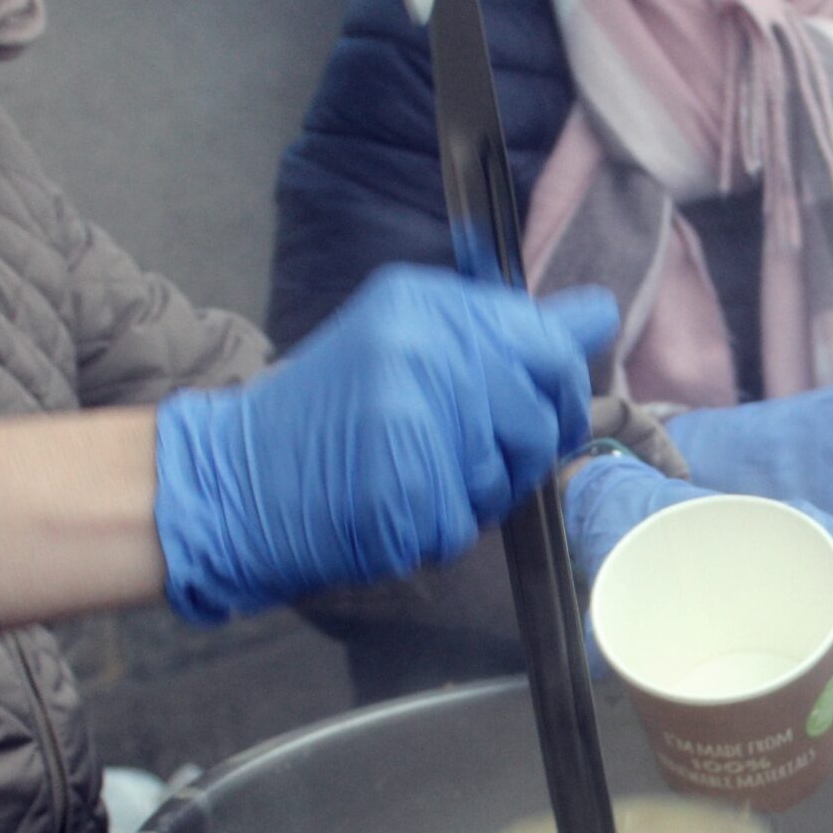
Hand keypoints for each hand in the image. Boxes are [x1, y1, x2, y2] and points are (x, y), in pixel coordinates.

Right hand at [154, 267, 618, 622]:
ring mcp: (406, 415)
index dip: (559, 393)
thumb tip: (597, 316)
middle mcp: (418, 346)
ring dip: (480, 496)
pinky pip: (465, 524)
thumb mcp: (410, 342)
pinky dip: (440, 531)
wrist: (236, 478)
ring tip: (422, 478)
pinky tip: (397, 508)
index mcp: (425, 302)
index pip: (550, 345)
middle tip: (474, 457)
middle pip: (541, 416)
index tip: (538, 409)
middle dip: (524, 452)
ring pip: (508, 475)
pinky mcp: (396, 484)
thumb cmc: (332, 417)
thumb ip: (502, 332)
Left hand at [561, 451, 832, 701]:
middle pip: (830, 576)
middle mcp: (763, 547)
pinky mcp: (758, 608)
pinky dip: (824, 656)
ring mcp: (765, 578)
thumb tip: (598, 666)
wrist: (618, 516)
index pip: (805, 522)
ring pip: (825, 606)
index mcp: (733, 518)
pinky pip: (802, 627)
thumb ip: (604, 607)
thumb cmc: (627, 525)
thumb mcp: (613, 552)